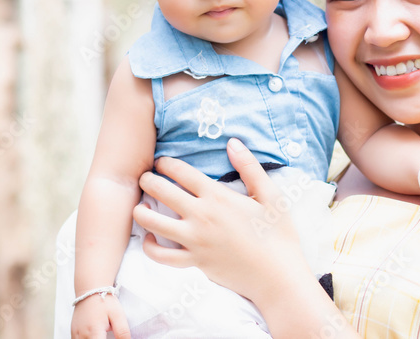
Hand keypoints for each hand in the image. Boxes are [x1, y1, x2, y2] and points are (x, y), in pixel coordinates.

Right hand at [71, 292, 128, 338]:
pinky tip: (94, 335)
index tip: (110, 337)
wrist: (91, 289)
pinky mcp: (73, 332)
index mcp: (94, 333)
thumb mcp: (118, 315)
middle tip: (106, 333)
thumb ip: (122, 333)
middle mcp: (82, 335)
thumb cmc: (105, 301)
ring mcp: (76, 334)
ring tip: (100, 333)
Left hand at [132, 138, 310, 303]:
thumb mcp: (271, 195)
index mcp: (217, 196)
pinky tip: (150, 238)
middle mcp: (201, 216)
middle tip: (145, 177)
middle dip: (147, 180)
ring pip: (153, 223)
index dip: (166, 163)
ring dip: (141, 211)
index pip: (180, 172)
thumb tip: (233, 142)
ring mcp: (194, 241)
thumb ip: (250, 167)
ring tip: (142, 204)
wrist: (278, 276)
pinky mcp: (194, 263)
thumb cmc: (277, 234)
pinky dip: (150, 247)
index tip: (161, 161)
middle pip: (160, 191)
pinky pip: (162, 256)